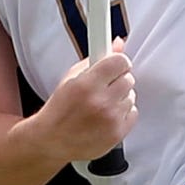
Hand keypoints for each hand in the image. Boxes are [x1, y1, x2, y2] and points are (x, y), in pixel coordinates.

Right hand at [39, 41, 135, 162]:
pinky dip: (123, 113)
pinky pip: (133, 113)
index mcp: (86, 85)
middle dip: (118, 80)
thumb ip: (95, 59)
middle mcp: (100, 102)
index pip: (120, 61)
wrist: (51, 141)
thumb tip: (116, 44)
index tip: (114, 65)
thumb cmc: (58, 111)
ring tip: (102, 103)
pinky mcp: (117, 134)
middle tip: (105, 86)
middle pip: (128, 78)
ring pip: (132, 96)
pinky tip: (107, 115)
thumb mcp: (70, 79)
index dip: (117, 62)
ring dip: (120, 97)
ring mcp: (110, 119)